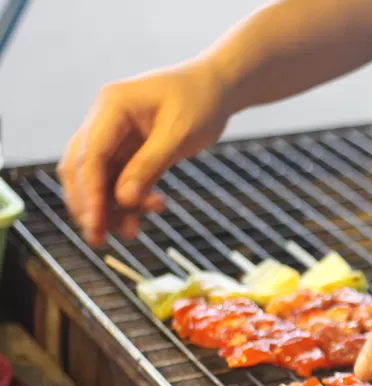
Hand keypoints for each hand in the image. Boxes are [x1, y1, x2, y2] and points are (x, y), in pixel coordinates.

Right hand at [58, 60, 231, 245]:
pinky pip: (119, 179)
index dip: (90, 193)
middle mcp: (104, 120)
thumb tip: (123, 200)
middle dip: (89, 205)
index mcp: (111, 107)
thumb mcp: (179, 135)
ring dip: (110, 207)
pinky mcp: (129, 149)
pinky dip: (128, 199)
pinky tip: (150, 210)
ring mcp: (115, 135)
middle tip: (99, 240)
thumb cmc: (201, 102)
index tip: (95, 224)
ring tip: (132, 232)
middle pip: (82, 168)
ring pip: (99, 178)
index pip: (90, 155)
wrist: (218, 87)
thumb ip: (150, 166)